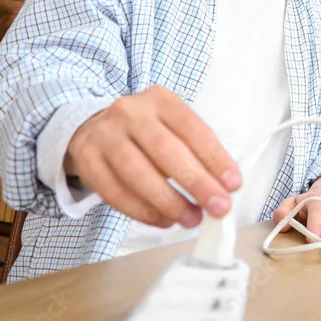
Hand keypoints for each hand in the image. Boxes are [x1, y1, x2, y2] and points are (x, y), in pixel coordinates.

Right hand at [64, 85, 241, 228]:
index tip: (233, 184)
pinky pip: (115, 193)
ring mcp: (104, 135)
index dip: (215, 158)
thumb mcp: (172, 128)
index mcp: (161, 100)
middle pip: (166, 151)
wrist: (93, 127)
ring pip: (138, 173)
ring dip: (169, 202)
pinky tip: (164, 220)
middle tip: (218, 208)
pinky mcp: (87, 160)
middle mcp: (130, 112)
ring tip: (191, 219)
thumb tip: (224, 187)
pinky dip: (142, 211)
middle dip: (196, 183)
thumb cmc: (146, 132)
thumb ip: (197, 152)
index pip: (192, 128)